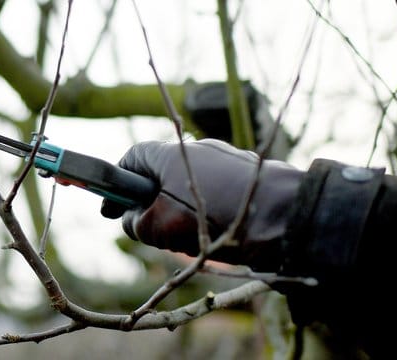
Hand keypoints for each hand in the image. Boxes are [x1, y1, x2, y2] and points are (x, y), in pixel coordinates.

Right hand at [101, 139, 302, 270]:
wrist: (283, 218)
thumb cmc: (215, 218)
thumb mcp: (160, 228)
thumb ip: (135, 222)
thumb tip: (132, 219)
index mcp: (170, 153)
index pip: (131, 158)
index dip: (117, 182)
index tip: (112, 207)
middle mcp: (196, 149)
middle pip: (160, 173)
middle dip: (152, 202)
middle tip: (153, 228)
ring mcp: (224, 159)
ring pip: (187, 186)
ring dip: (180, 210)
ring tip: (189, 236)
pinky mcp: (245, 174)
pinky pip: (213, 191)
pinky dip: (206, 210)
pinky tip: (215, 232)